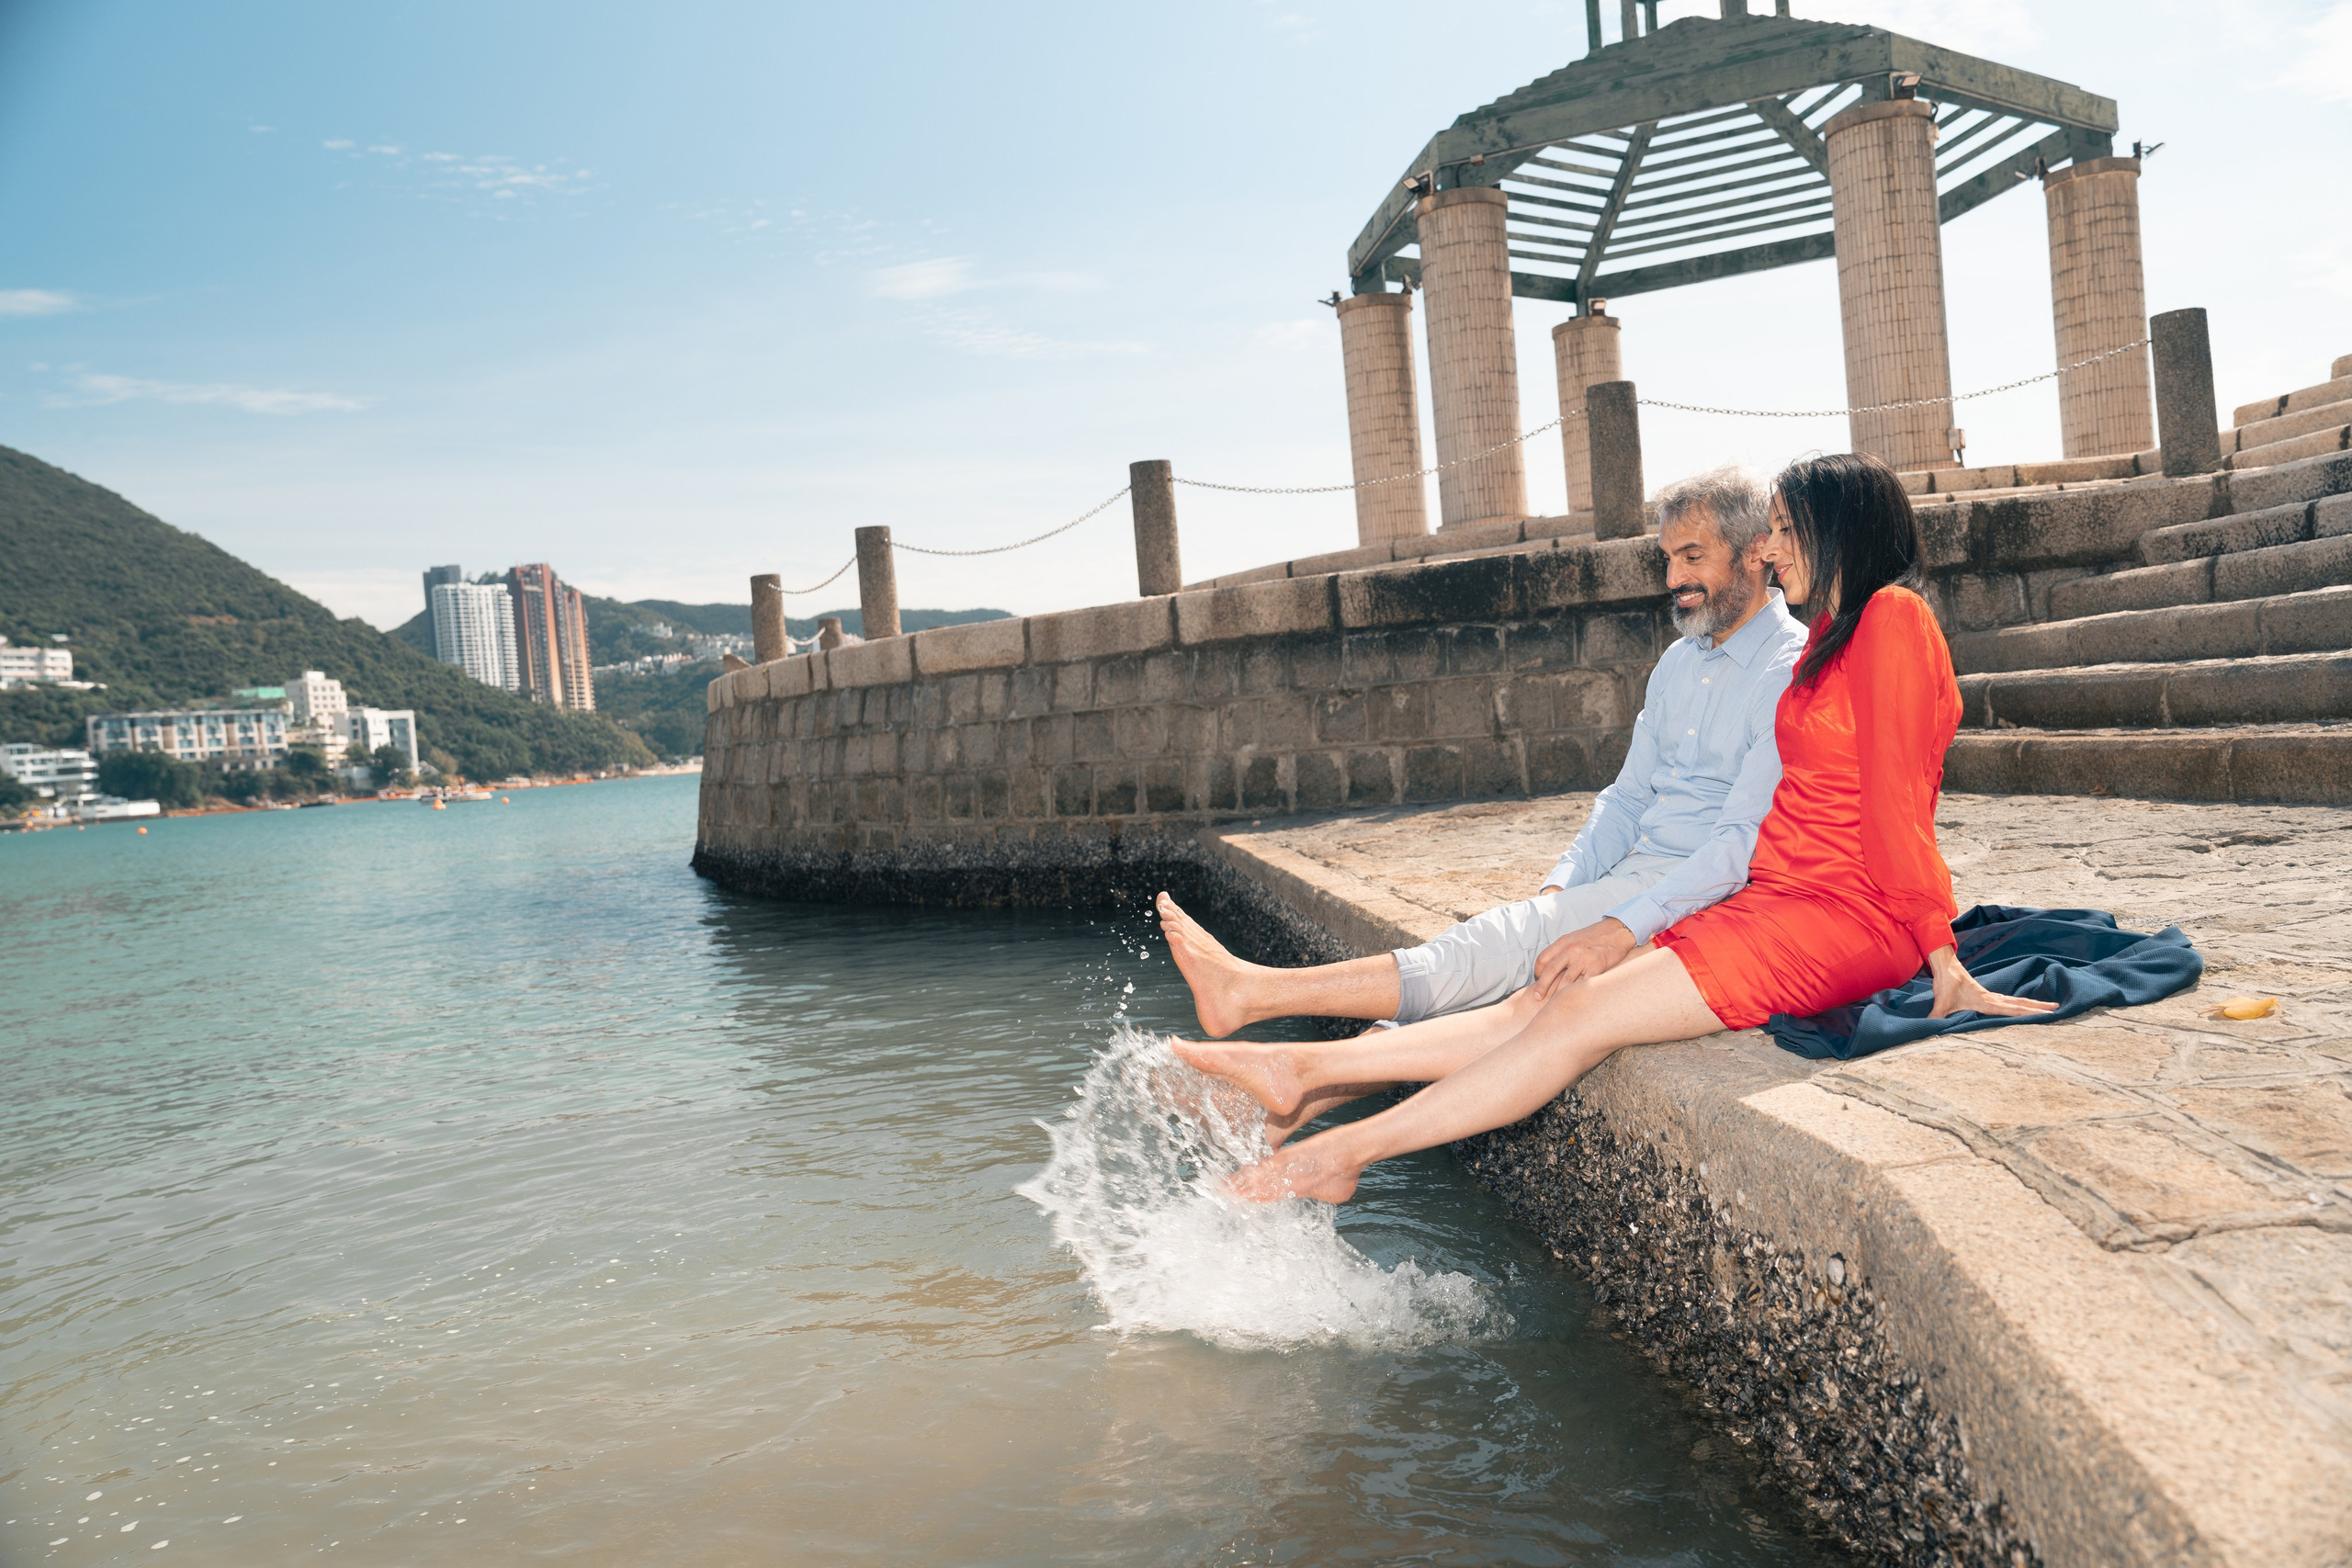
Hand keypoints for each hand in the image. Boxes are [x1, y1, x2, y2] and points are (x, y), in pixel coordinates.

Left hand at [1534, 918, 1637, 996]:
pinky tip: (1574, 999)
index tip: (1540, 979)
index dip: (1538, 971)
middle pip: (1550, 971)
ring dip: (1558, 995)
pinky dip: (1577, 993)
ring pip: (1565, 982)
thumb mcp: (1574, 937)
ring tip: (1554, 1004)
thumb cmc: (1595, 936)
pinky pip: (1583, 984)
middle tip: (1537, 997)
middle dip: (1541, 987)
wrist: (1618, 932)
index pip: (1542, 959)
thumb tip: (1551, 964)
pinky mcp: (1597, 967)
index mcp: (1563, 942)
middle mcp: (1571, 950)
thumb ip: (1562, 949)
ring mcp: (1583, 959)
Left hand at [1925, 946, 2060, 1019]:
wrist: (1945, 967)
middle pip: (2020, 1004)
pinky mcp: (1987, 995)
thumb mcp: (1940, 1005)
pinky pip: (2008, 1001)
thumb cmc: (1945, 985)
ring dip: (2032, 1004)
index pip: (2011, 1010)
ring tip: (2050, 1007)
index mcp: (1986, 1002)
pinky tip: (2025, 1005)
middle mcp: (1992, 999)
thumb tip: (1928, 1030)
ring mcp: (1991, 996)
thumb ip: (1936, 1018)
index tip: (2045, 1015)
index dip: (2028, 1014)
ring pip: (2016, 1001)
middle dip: (2038, 1008)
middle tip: (2057, 1009)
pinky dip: (2020, 1003)